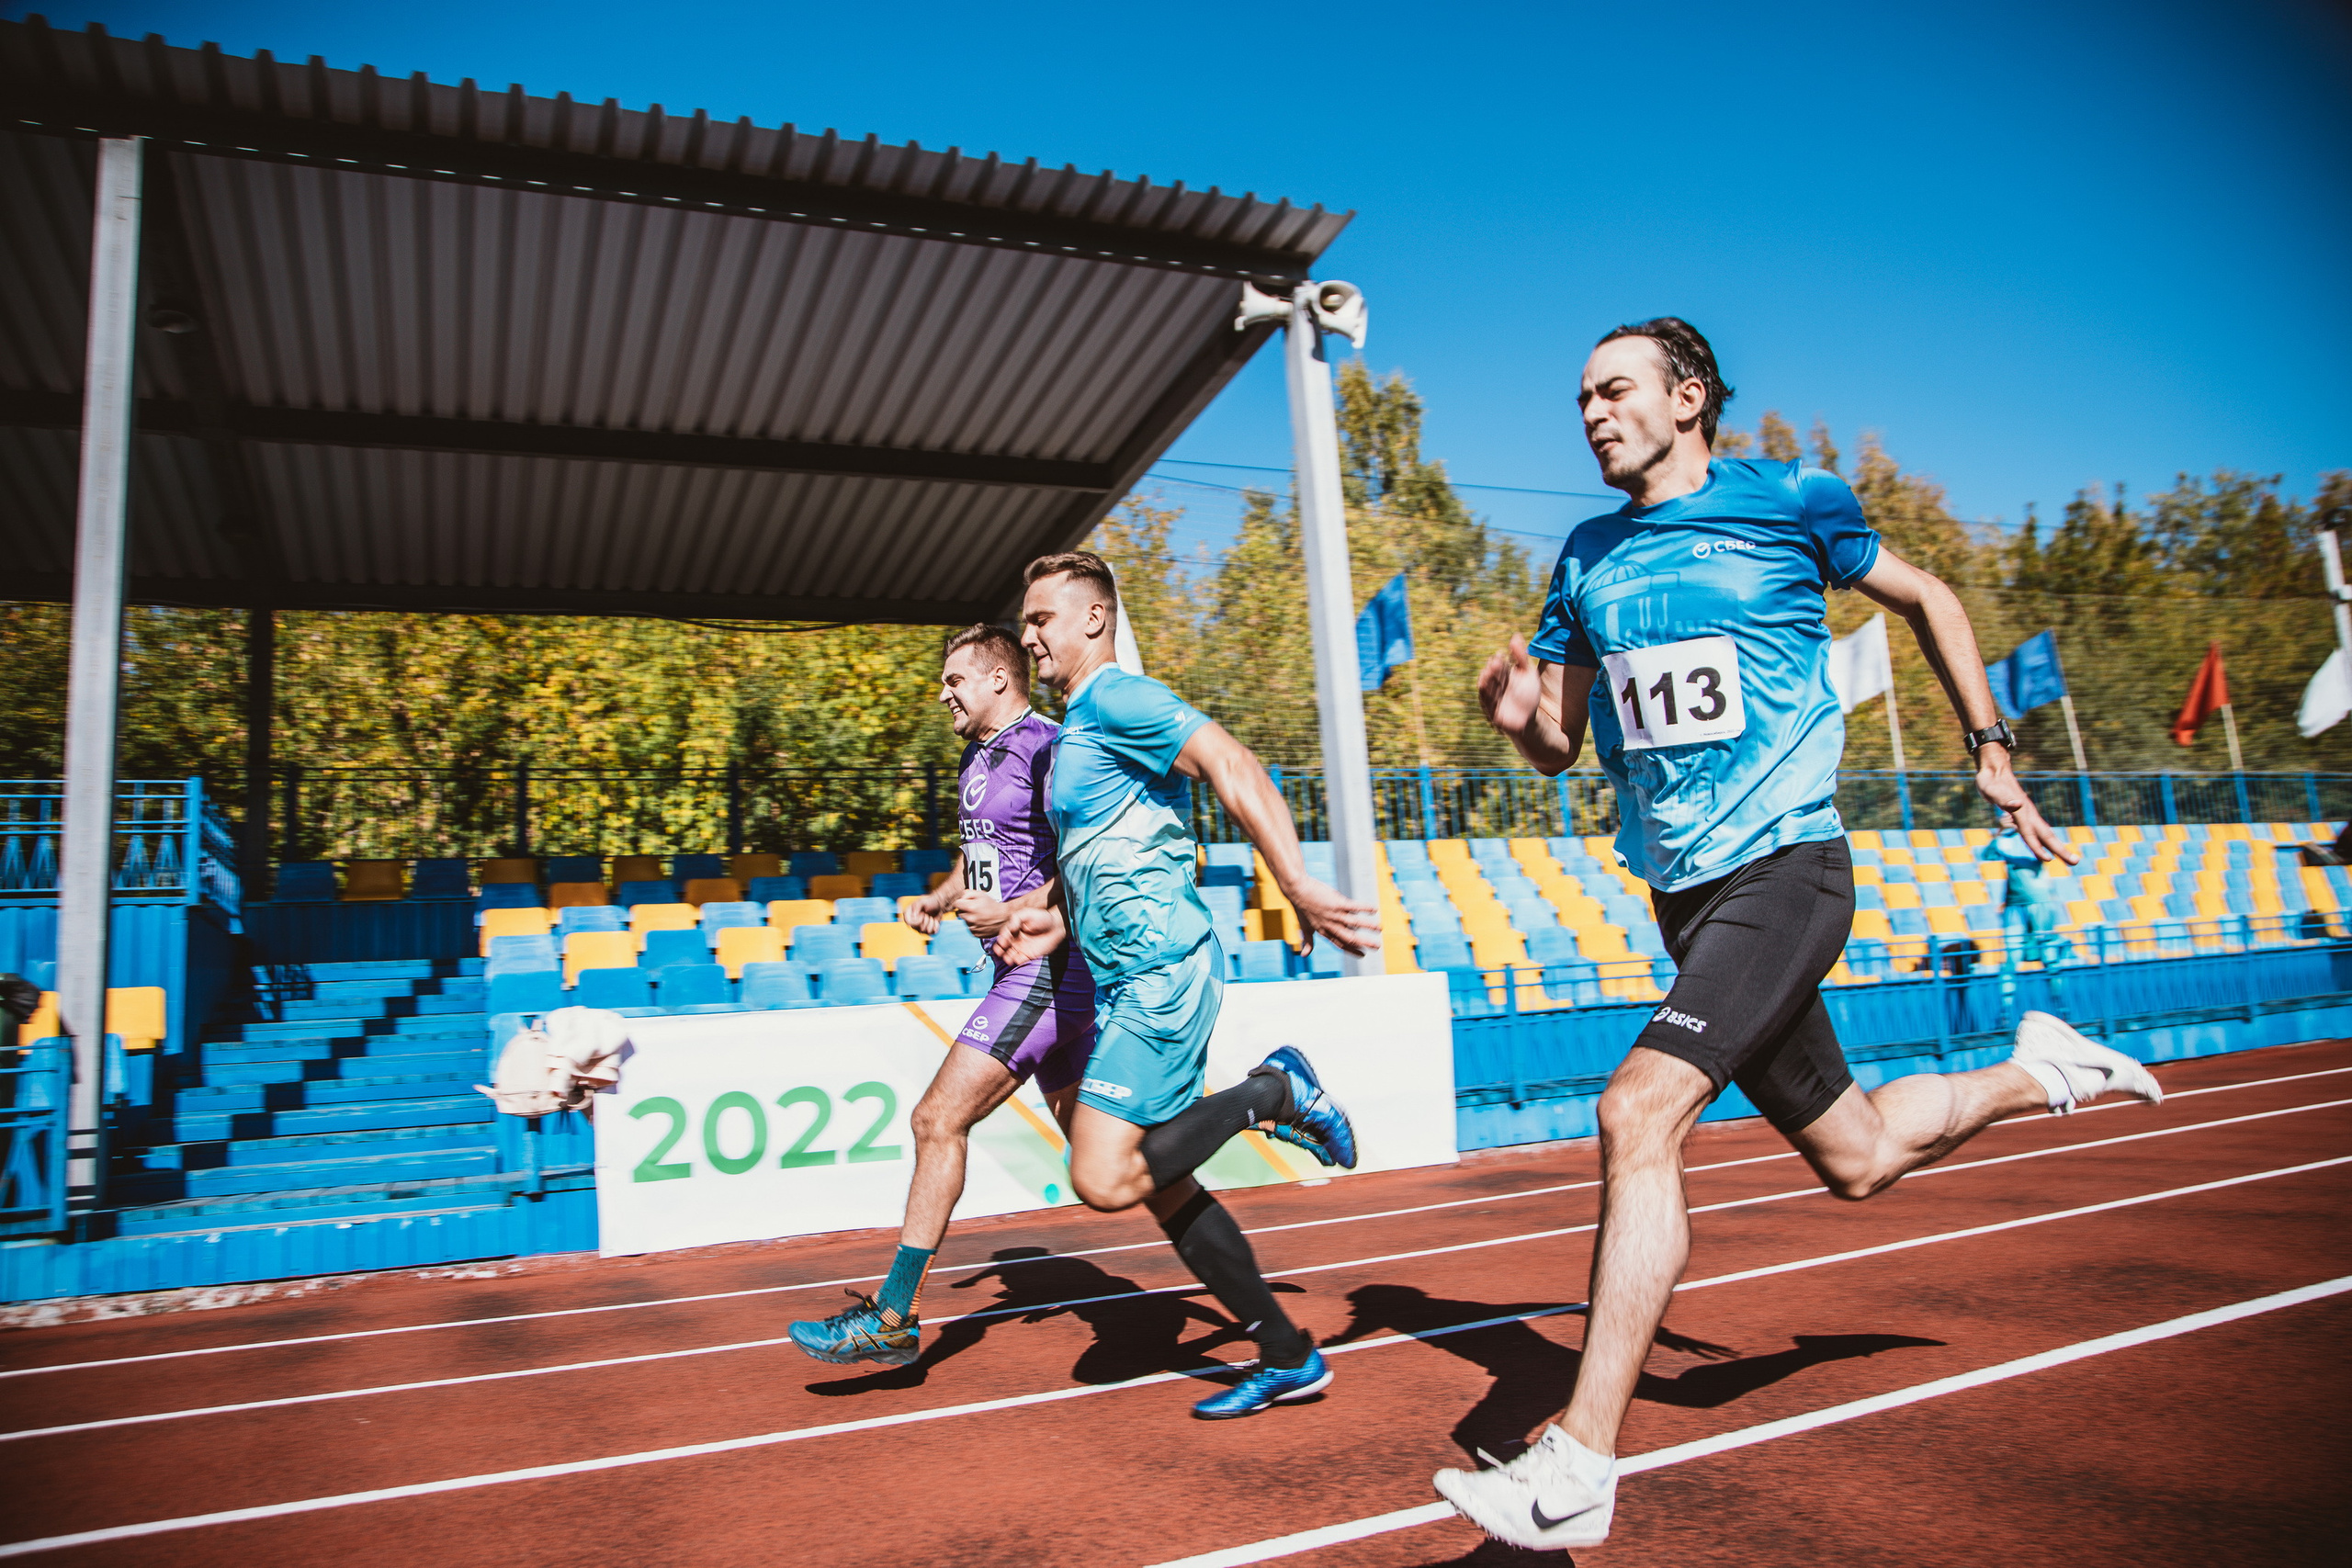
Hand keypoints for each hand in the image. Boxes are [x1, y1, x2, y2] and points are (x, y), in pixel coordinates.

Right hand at [902, 892, 945, 935]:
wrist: (938, 905)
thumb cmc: (929, 902)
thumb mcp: (922, 901)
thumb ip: (916, 906)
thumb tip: (913, 916)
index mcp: (908, 914)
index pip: (908, 922)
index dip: (917, 920)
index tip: (923, 914)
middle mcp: (912, 923)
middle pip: (918, 928)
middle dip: (926, 920)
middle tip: (927, 914)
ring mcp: (919, 928)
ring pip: (925, 931)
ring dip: (931, 922)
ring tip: (931, 917)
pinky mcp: (927, 931)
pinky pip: (931, 932)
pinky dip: (935, 926)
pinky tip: (935, 921)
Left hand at [953, 890, 1013, 937]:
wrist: (1004, 918)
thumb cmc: (992, 905)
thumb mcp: (981, 894)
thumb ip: (968, 893)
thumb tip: (960, 897)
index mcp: (971, 907)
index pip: (956, 904)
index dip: (961, 902)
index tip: (966, 902)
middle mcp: (970, 919)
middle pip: (959, 913)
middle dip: (965, 910)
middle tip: (975, 908)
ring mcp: (973, 927)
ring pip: (965, 921)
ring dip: (969, 918)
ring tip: (980, 915)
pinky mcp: (975, 934)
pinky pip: (970, 928)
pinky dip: (974, 925)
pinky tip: (981, 921)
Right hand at [992, 906, 1066, 966]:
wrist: (1056, 926)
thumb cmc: (1042, 918)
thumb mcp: (1027, 914)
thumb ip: (1016, 919)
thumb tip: (1009, 928)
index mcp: (1013, 929)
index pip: (1004, 935)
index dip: (1002, 938)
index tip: (1003, 941)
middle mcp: (1015, 939)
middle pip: (1003, 946)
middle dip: (999, 949)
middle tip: (999, 951)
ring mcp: (1021, 948)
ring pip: (1009, 954)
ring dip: (1006, 957)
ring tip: (1007, 959)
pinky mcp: (1028, 955)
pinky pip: (1019, 960)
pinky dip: (1017, 961)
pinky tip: (1017, 959)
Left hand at [1284, 875, 1381, 957]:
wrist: (1297, 890)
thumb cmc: (1301, 908)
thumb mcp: (1304, 927)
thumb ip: (1307, 942)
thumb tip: (1303, 955)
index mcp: (1324, 932)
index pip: (1341, 945)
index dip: (1352, 951)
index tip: (1363, 955)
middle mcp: (1331, 925)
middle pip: (1350, 938)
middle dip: (1365, 943)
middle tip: (1377, 946)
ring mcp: (1334, 914)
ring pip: (1355, 923)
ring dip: (1369, 926)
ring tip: (1380, 928)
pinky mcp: (1337, 902)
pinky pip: (1354, 907)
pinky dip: (1365, 908)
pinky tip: (1375, 909)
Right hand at [1479, 635, 1541, 733]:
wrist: (1529, 718)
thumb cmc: (1528, 695)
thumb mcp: (1527, 673)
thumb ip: (1520, 656)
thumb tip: (1515, 634)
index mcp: (1503, 674)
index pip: (1498, 664)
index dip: (1499, 660)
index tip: (1501, 654)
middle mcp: (1495, 684)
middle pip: (1492, 674)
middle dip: (1493, 669)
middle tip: (1496, 662)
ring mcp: (1492, 697)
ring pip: (1486, 686)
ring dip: (1488, 679)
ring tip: (1490, 672)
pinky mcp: (1490, 710)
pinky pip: (1486, 701)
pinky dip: (1486, 694)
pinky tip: (1488, 687)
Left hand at [1977, 749, 2077, 864]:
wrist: (1994, 770)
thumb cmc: (1991, 782)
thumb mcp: (1992, 790)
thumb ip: (2004, 799)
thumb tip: (2018, 805)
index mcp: (2021, 812)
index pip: (2030, 834)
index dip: (2037, 847)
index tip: (2048, 860)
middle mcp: (2028, 815)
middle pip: (2046, 836)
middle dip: (2060, 850)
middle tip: (2076, 863)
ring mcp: (2028, 815)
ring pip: (2044, 834)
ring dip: (2056, 848)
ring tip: (2070, 860)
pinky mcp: (2023, 815)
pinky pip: (2036, 832)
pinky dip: (2042, 843)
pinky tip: (2044, 850)